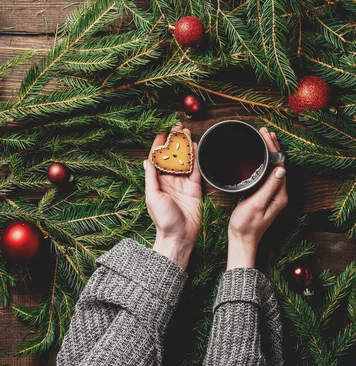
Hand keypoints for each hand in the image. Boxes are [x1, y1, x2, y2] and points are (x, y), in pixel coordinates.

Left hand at [144, 124, 201, 268]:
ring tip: (188, 133)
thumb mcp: (152, 197)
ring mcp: (183, 184)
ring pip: (185, 161)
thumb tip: (147, 160)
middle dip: (175, 142)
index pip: (158, 159)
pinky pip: (197, 170)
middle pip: (173, 157)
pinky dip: (197, 159)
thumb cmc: (163, 220)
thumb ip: (152, 177)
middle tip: (178, 128)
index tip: (163, 133)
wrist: (180, 237)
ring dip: (186, 147)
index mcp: (158, 182)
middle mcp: (170, 181)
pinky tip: (197, 148)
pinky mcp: (196, 188)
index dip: (160, 145)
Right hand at [227, 127, 287, 269]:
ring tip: (264, 137)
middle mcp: (280, 193)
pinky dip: (265, 160)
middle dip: (273, 146)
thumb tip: (281, 169)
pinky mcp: (265, 195)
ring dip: (270, 151)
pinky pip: (268, 173)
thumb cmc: (246, 225)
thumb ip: (268, 187)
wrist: (241, 241)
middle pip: (279, 164)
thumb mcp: (257, 204)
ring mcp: (273, 194)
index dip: (274, 148)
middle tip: (264, 130)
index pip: (280, 165)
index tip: (266, 135)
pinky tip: (260, 155)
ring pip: (274, 167)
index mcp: (280, 194)